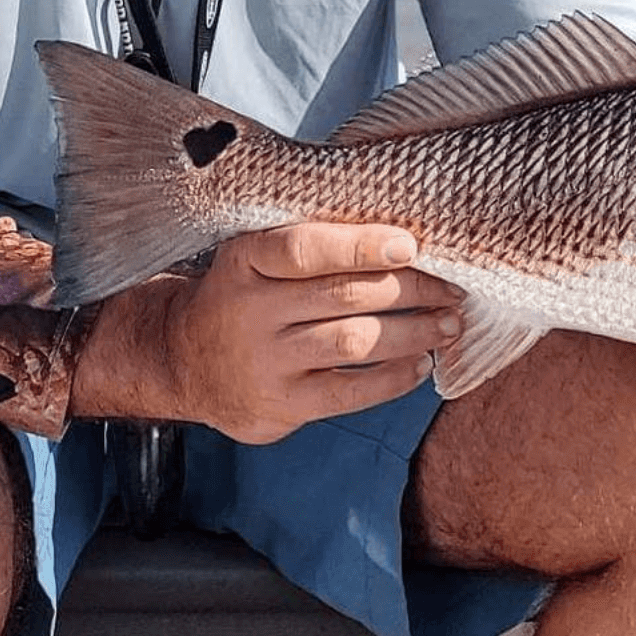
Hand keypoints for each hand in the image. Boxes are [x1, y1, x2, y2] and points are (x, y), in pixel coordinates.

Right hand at [75, 222, 461, 444]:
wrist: (183, 359)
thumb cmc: (245, 292)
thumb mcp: (256, 253)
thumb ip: (311, 239)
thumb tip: (401, 230)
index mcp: (246, 259)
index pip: (304, 247)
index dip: (360, 245)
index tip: (411, 245)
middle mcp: (249, 310)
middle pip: (343, 295)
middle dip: (410, 289)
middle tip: (452, 287)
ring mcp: (264, 361)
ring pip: (353, 341)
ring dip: (412, 332)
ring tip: (449, 324)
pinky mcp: (278, 405)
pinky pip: (348, 391)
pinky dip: (392, 378)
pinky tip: (421, 364)